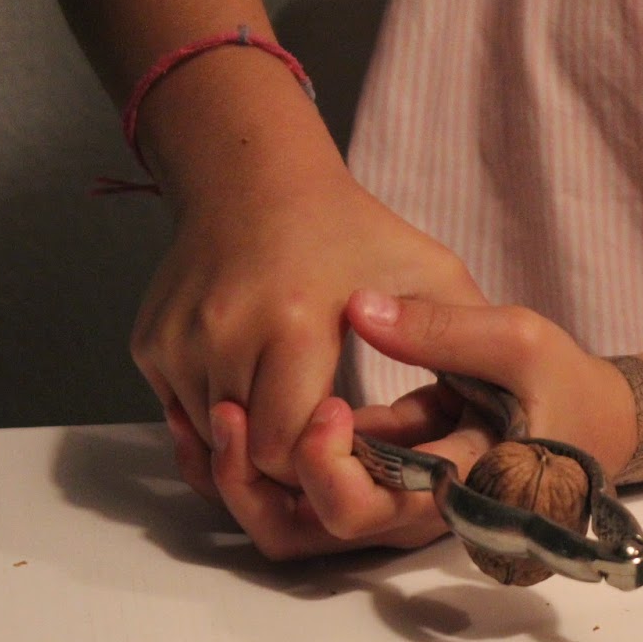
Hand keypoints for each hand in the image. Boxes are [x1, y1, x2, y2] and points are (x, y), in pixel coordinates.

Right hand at [138, 161, 485, 490]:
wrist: (254, 176)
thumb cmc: (355, 231)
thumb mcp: (431, 271)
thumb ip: (463, 336)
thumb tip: (491, 403)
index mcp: (292, 324)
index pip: (290, 449)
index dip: (326, 463)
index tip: (357, 441)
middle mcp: (221, 336)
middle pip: (252, 455)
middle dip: (296, 465)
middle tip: (337, 448)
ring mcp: (177, 343)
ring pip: (215, 442)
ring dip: (258, 447)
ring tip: (305, 422)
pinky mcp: (151, 346)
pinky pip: (186, 416)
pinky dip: (224, 422)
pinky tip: (266, 397)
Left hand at [188, 290, 637, 559]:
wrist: (597, 424)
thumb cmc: (566, 385)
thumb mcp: (519, 340)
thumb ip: (441, 328)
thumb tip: (360, 307)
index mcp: (455, 491)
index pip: (373, 509)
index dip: (328, 466)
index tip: (325, 404)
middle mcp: (418, 519)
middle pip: (318, 533)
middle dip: (260, 481)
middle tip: (235, 415)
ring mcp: (398, 515)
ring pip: (302, 532)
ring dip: (250, 487)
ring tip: (221, 418)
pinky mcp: (385, 496)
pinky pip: (311, 506)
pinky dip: (268, 472)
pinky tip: (240, 418)